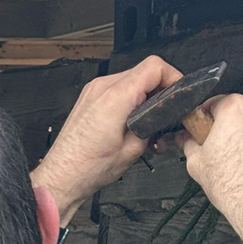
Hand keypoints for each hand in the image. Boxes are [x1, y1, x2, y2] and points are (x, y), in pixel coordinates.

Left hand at [30, 56, 180, 226]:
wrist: (62, 176)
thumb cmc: (89, 167)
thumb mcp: (134, 149)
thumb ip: (154, 125)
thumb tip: (166, 117)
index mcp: (116, 96)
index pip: (155, 67)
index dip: (174, 78)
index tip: (180, 95)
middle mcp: (102, 87)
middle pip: (144, 72)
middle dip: (161, 92)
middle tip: (168, 115)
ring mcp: (93, 91)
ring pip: (132, 81)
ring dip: (146, 98)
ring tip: (150, 124)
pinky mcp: (89, 99)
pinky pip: (117, 90)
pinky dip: (130, 101)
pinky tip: (134, 124)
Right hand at [178, 95, 242, 243]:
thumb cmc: (233, 185)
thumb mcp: (196, 163)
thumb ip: (189, 144)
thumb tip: (185, 139)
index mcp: (235, 109)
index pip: (215, 103)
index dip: (206, 118)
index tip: (203, 129)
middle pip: (240, 114)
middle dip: (230, 128)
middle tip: (220, 150)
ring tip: (241, 163)